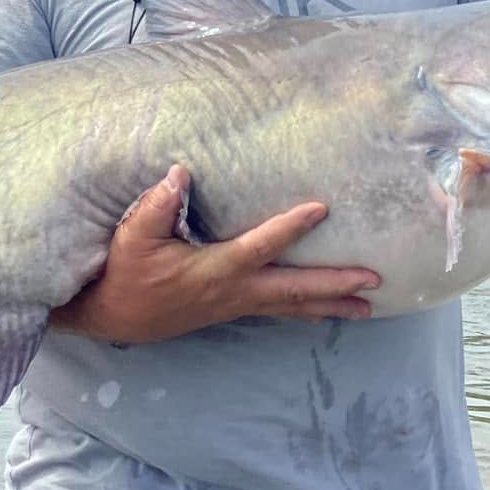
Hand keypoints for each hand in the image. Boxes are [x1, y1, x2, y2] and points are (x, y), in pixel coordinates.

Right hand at [49, 164, 378, 341]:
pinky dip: (306, 311)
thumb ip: (156, 205)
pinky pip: (280, 310)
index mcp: (216, 270)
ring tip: (369, 308)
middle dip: (335, 285)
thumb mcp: (132, 236)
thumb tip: (180, 172)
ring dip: (331, 305)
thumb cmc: (126, 272)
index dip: (291, 228)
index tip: (321, 208)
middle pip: (294, 291)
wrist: (115, 317)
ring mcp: (237, 304)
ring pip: (292, 307)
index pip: (261, 246)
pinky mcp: (233, 308)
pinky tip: (325, 311)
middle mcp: (235, 291)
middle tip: (374, 280)